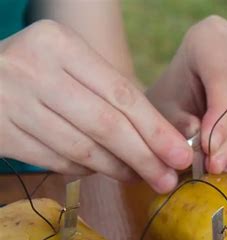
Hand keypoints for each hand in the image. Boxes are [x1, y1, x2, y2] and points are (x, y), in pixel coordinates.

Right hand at [0, 20, 191, 192]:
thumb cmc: (43, 72)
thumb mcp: (75, 66)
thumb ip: (113, 95)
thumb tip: (162, 141)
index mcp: (61, 46)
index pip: (122, 95)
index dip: (156, 131)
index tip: (180, 155)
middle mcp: (35, 70)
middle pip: (106, 126)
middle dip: (145, 157)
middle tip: (168, 179)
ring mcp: (13, 103)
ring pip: (83, 149)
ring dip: (118, 169)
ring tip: (141, 178)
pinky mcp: (2, 133)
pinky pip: (58, 162)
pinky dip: (87, 170)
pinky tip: (104, 170)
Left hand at [146, 15, 226, 172]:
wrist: (184, 95)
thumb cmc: (172, 100)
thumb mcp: (164, 111)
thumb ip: (178, 123)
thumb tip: (201, 135)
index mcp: (209, 35)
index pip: (222, 78)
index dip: (219, 118)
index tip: (209, 150)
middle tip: (216, 165)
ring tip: (222, 164)